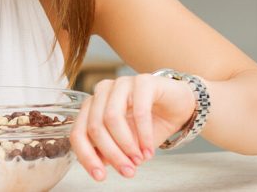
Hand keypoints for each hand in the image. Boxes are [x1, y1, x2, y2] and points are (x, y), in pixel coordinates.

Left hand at [69, 74, 195, 180]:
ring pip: (112, 118)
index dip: (86, 157)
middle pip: (95, 127)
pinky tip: (149, 150)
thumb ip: (109, 151)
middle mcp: (102, 92)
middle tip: (127, 171)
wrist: (178, 106)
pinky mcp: (143, 81)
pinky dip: (144, 135)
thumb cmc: (149, 123)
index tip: (100, 176)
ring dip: (126, 145)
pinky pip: (139, 111)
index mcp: (92, 106)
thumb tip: (98, 166)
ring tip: (139, 161)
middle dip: (112, 154)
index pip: (78, 132)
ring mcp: (121, 83)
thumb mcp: (126, 142)